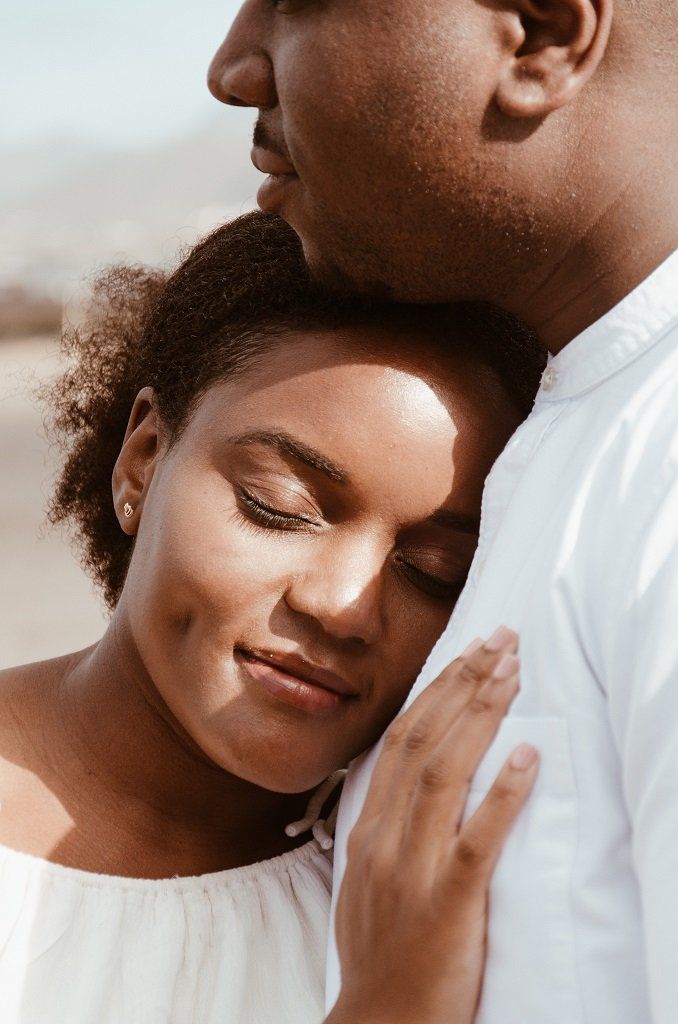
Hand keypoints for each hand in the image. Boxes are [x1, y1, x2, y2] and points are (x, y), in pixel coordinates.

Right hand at [327, 628, 537, 1023]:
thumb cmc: (380, 950)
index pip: (402, 738)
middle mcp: (386, 835)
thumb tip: (411, 779)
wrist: (379, 1023)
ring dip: (481, 715)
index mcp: (369, 826)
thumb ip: (386, 825)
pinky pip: (476, 838)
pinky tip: (527, 755)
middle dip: (464, 682)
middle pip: (424, 740)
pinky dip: (502, 792)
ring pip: (445, 773)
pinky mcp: (447, 901)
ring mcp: (414, 866)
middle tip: (502, 639)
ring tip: (513, 673)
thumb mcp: (367, 876)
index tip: (469, 652)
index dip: (437, 689)